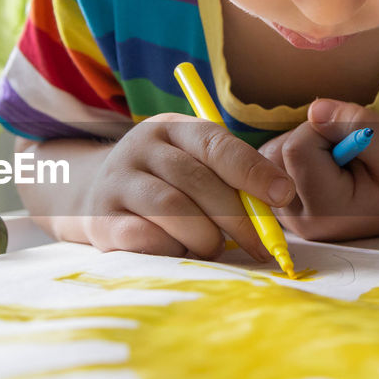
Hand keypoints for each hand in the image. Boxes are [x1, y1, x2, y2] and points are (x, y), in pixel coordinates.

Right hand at [80, 113, 295, 259]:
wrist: (95, 195)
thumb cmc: (166, 183)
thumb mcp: (195, 164)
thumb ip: (232, 178)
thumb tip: (280, 198)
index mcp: (171, 127)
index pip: (215, 143)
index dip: (252, 169)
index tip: (283, 195)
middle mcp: (140, 147)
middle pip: (196, 180)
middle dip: (236, 217)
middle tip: (258, 245)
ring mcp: (116, 182)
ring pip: (172, 209)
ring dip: (205, 236)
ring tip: (213, 247)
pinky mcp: (101, 220)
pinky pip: (145, 237)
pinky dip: (173, 249)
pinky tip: (180, 252)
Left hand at [258, 99, 378, 240]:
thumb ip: (359, 126)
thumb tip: (315, 109)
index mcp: (324, 212)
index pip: (296, 148)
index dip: (325, 129)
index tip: (354, 143)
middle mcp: (296, 219)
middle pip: (278, 151)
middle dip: (312, 137)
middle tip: (349, 153)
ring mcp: (284, 213)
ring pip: (271, 155)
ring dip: (304, 143)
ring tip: (340, 159)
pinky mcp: (279, 202)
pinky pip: (271, 162)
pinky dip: (297, 153)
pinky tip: (325, 165)